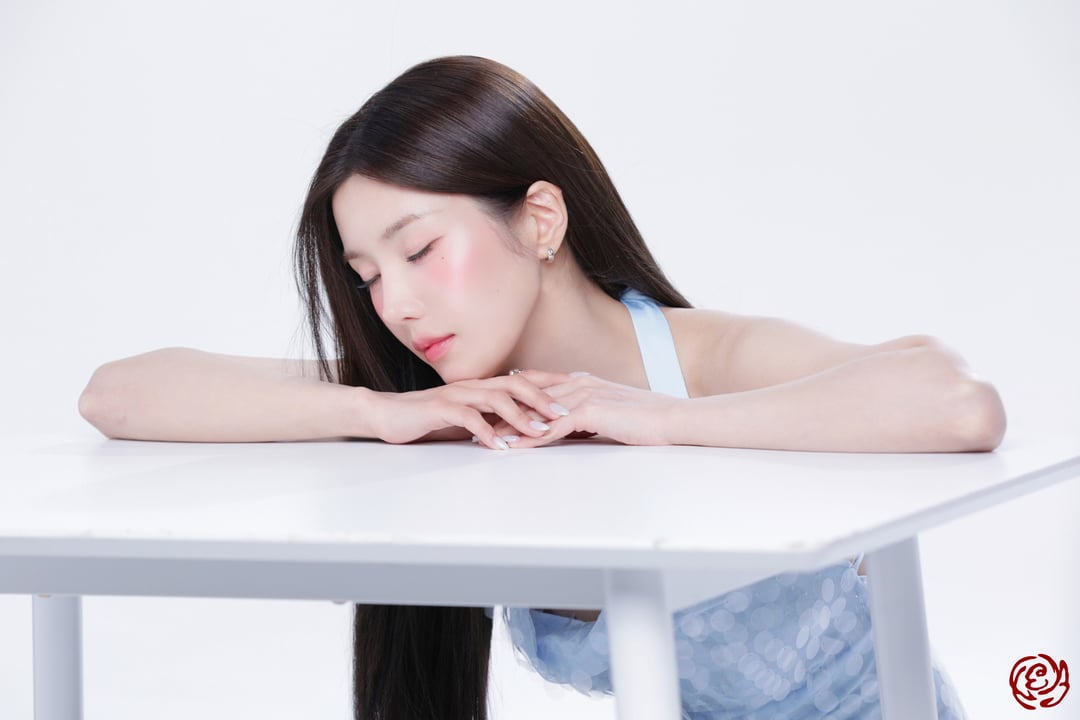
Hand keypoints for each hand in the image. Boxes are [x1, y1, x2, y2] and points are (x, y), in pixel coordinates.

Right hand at [367, 374, 574, 449]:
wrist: (387, 414)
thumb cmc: (428, 419)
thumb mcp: (467, 420)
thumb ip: (491, 421)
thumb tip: (521, 433)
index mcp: (482, 387)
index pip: (522, 379)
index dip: (549, 384)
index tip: (575, 394)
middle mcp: (473, 386)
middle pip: (515, 383)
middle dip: (543, 398)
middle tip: (564, 415)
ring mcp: (456, 395)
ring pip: (495, 399)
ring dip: (520, 416)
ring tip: (540, 431)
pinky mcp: (438, 409)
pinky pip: (467, 417)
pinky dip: (485, 432)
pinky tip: (499, 446)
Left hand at [487, 370, 684, 447]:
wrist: (672, 418)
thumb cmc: (647, 419)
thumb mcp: (612, 412)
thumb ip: (589, 415)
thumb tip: (571, 427)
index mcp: (583, 380)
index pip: (538, 386)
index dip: (513, 397)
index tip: (491, 408)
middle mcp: (579, 383)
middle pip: (529, 396)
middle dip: (501, 410)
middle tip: (475, 422)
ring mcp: (583, 395)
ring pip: (535, 411)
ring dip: (508, 425)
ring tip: (484, 438)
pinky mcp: (589, 412)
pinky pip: (551, 427)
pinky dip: (529, 438)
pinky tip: (513, 448)